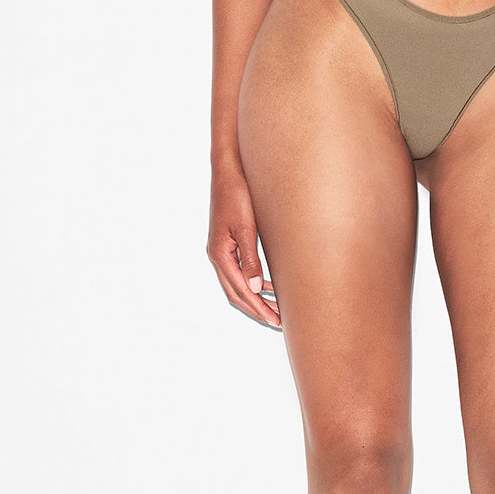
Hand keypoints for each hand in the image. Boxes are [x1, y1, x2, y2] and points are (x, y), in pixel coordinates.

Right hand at [207, 162, 280, 327]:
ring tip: (275, 309)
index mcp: (220, 254)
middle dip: (256, 309)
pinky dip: (254, 282)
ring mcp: (221, 250)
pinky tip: (269, 285)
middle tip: (277, 322)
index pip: (240, 291)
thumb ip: (251, 259)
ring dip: (255, 298)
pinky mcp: (228, 243)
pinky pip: (240, 271)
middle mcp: (217, 255)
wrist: (229, 171)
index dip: (258, 308)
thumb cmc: (237, 195)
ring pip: (237, 284)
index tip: (275, 320)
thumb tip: (256, 288)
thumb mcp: (246, 228)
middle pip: (236, 293)